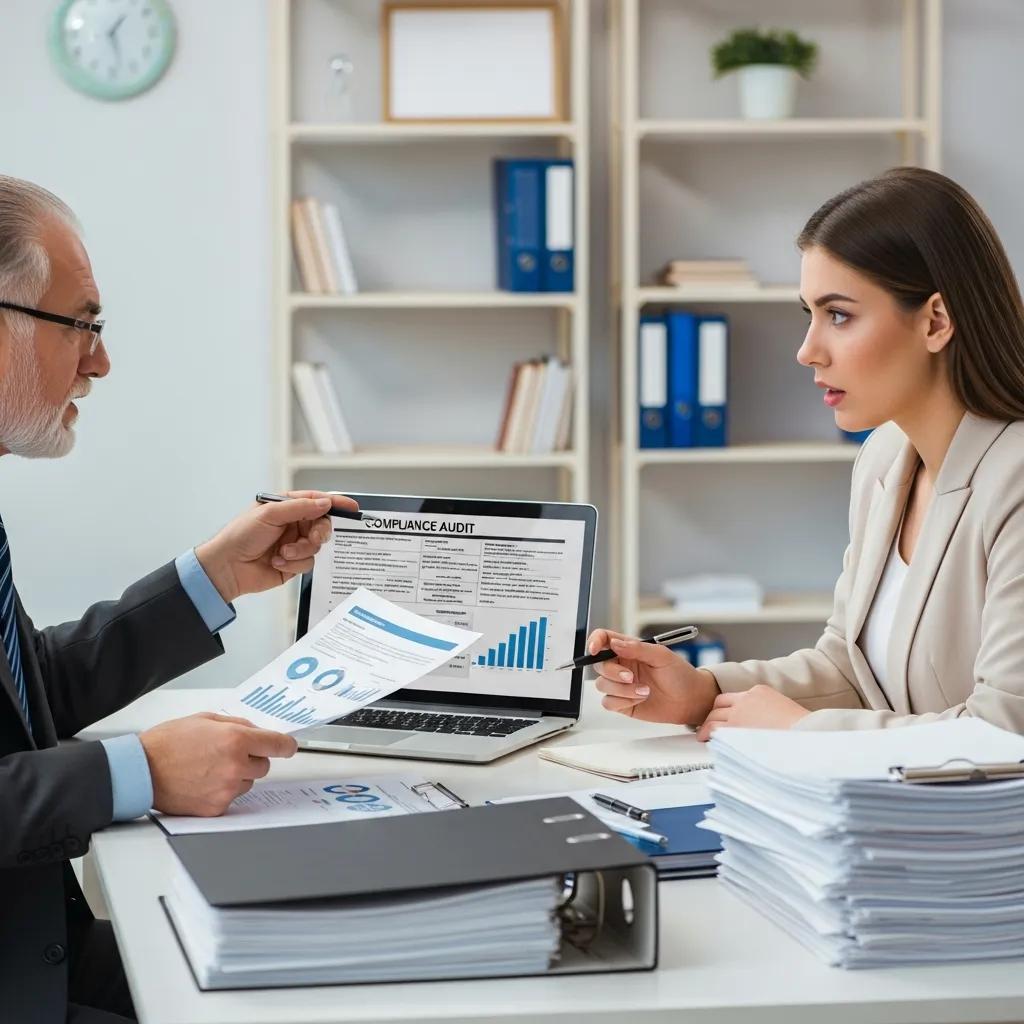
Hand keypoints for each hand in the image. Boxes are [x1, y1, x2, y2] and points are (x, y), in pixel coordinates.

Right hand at [138, 712, 297, 815]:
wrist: (141, 770)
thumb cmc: (168, 743)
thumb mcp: (206, 720)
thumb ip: (237, 725)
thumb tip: (257, 732)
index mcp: (236, 740)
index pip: (278, 745)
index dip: (286, 745)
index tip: (289, 746)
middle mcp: (236, 766)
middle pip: (264, 765)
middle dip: (252, 759)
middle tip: (228, 754)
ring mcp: (227, 789)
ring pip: (247, 782)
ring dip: (237, 776)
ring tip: (209, 768)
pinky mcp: (216, 807)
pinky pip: (231, 797)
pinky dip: (223, 791)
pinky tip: (203, 781)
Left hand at [195, 490, 357, 602]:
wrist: (226, 567)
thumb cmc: (240, 535)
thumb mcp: (270, 514)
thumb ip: (300, 507)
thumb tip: (325, 503)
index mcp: (286, 507)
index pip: (316, 501)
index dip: (335, 503)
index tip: (352, 507)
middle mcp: (292, 524)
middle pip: (322, 525)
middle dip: (319, 532)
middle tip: (312, 538)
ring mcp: (294, 544)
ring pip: (316, 546)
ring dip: (301, 550)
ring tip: (282, 552)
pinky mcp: (293, 563)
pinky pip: (308, 562)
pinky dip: (294, 562)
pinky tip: (277, 561)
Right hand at [588, 630, 719, 725]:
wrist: (690, 700)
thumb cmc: (680, 674)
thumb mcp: (662, 655)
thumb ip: (638, 648)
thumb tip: (615, 643)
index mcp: (628, 649)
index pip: (603, 639)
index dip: (594, 642)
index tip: (594, 650)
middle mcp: (622, 665)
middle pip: (599, 665)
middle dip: (612, 672)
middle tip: (631, 677)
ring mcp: (620, 685)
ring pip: (601, 684)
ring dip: (622, 690)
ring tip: (644, 691)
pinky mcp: (622, 703)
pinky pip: (608, 702)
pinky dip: (622, 702)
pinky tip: (639, 699)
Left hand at [695, 684, 809, 741]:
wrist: (806, 733)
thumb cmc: (802, 728)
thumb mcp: (783, 709)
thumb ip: (766, 711)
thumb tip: (759, 724)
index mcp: (758, 692)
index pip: (733, 697)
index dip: (725, 707)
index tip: (722, 715)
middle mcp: (745, 700)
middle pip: (718, 705)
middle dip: (712, 716)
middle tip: (708, 725)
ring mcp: (738, 714)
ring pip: (713, 718)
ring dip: (707, 727)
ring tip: (703, 735)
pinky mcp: (734, 729)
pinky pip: (715, 731)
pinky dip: (708, 735)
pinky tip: (706, 741)